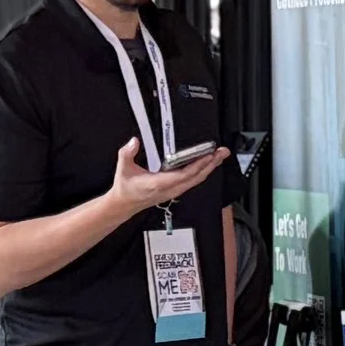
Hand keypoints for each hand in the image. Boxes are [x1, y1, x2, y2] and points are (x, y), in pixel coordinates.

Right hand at [107, 141, 227, 215]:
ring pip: (196, 180)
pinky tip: (208, 164)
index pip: (183, 175)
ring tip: (219, 156)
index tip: (209, 156)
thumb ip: (127, 153)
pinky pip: (193, 181)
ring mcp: (174, 191)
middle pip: (196, 177)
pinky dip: (202, 171)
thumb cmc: (126, 188)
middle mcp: (169, 189)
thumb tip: (134, 141)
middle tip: (222, 153)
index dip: (198, 165)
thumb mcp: (123, 168)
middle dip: (211, 164)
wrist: (124, 204)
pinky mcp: (175, 191)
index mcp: (158, 184)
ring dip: (209, 168)